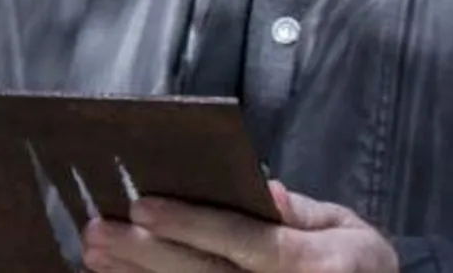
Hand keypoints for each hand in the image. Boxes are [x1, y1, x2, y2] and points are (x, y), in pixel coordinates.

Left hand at [81, 181, 397, 272]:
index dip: (190, 224)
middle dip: (145, 254)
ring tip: (96, 257)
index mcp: (312, 264)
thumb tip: (261, 188)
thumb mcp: (345, 226)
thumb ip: (301, 212)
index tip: (141, 206)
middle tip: (98, 231)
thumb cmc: (357, 262)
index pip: (242, 241)